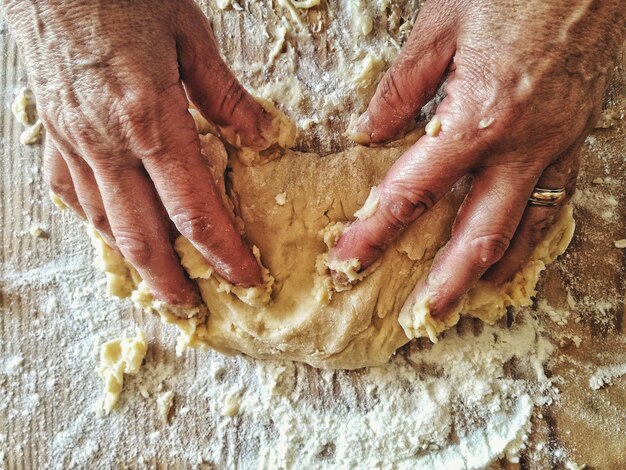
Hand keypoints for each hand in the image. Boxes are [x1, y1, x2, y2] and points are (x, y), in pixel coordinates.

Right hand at [6, 0, 276, 305]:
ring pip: (102, 224)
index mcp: (151, 120)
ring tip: (158, 284)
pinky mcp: (52, 133)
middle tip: (196, 307)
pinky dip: (95, 222)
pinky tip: (111, 231)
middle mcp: (107, 143)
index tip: (245, 279)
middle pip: (143, 236)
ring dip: (134, 263)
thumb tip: (264, 135)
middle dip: (172, 281)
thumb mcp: (188, 35)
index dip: (223, 253)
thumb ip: (225, 95)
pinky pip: (70, 193)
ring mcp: (74, 142)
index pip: (194, 210)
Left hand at [330, 0, 623, 317]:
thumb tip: (371, 130)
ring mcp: (555, 145)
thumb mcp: (442, 23)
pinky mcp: (575, 135)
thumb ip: (403, 86)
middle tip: (417, 319)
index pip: (411, 192)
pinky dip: (532, 234)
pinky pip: (555, 201)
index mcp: (477, 116)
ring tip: (466, 300)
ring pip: (526, 229)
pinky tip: (514, 249)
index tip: (347, 262)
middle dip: (444, 283)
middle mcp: (520, 144)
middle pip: (477, 234)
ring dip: (493, 271)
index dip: (374, 233)